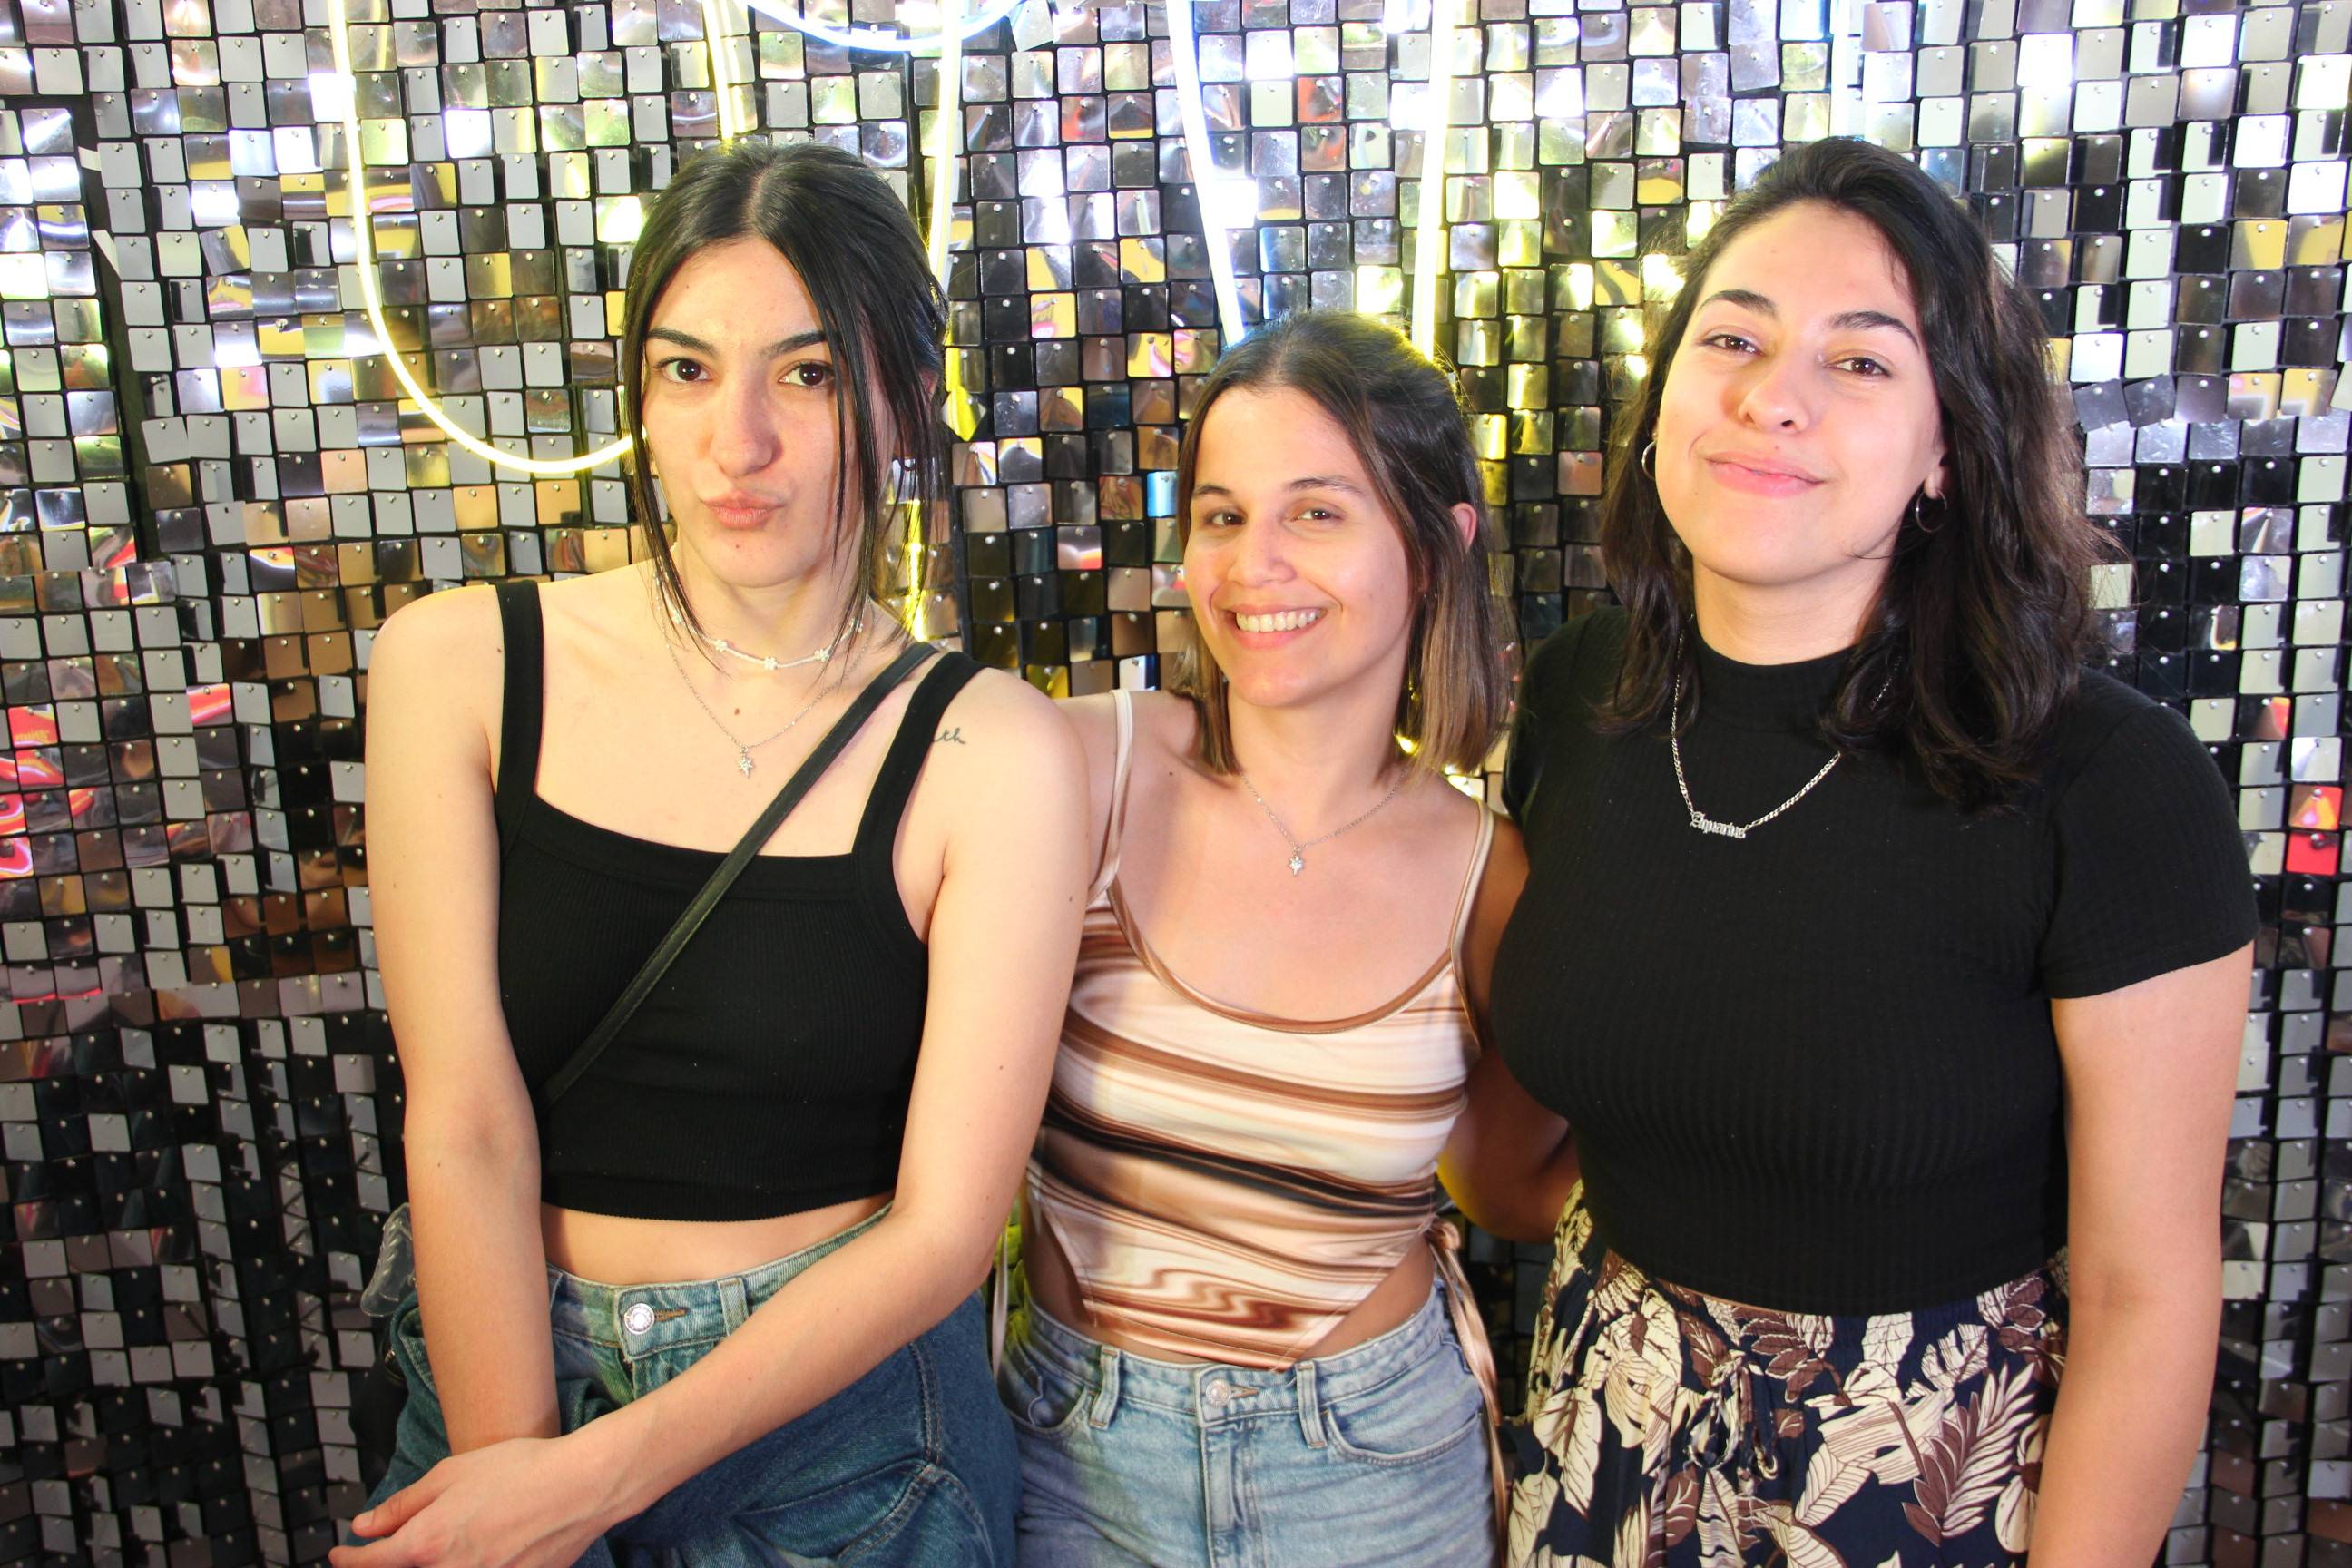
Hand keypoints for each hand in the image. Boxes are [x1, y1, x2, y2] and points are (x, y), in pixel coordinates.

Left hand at [329, 1433, 616, 1567]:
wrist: (580, 1488)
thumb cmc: (521, 1472)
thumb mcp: (452, 1473)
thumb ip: (402, 1505)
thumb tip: (364, 1526)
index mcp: (427, 1544)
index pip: (369, 1563)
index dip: (346, 1559)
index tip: (339, 1553)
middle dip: (383, 1566)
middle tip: (378, 1552)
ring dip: (424, 1564)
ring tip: (432, 1546)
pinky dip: (459, 1566)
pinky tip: (470, 1550)